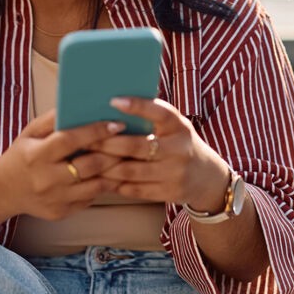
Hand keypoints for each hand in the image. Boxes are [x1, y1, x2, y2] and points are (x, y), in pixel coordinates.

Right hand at [0, 109, 125, 220]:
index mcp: (36, 155)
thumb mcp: (30, 132)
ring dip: (114, 171)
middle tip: (131, 141)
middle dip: (114, 152)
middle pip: (89, 165)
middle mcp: (45, 180)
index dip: (96, 131)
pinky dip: (102, 186)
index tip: (116, 123)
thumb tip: (80, 104)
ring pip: (95, 186)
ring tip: (128, 158)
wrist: (3, 190)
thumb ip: (53, 119)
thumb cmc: (21, 154)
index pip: (71, 141)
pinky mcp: (61, 213)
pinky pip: (89, 199)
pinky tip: (113, 174)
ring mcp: (54, 199)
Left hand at [91, 97, 230, 212]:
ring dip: (105, 166)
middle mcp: (179, 148)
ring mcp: (174, 173)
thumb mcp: (174, 127)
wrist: (207, 177)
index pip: (159, 112)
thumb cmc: (179, 144)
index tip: (113, 101)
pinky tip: (100, 178)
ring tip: (87, 161)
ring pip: (131, 171)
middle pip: (137, 146)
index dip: (137, 106)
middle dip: (107, 144)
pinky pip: (134, 189)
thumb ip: (151, 117)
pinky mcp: (169, 192)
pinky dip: (114, 184)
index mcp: (179, 126)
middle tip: (85, 140)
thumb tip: (113, 105)